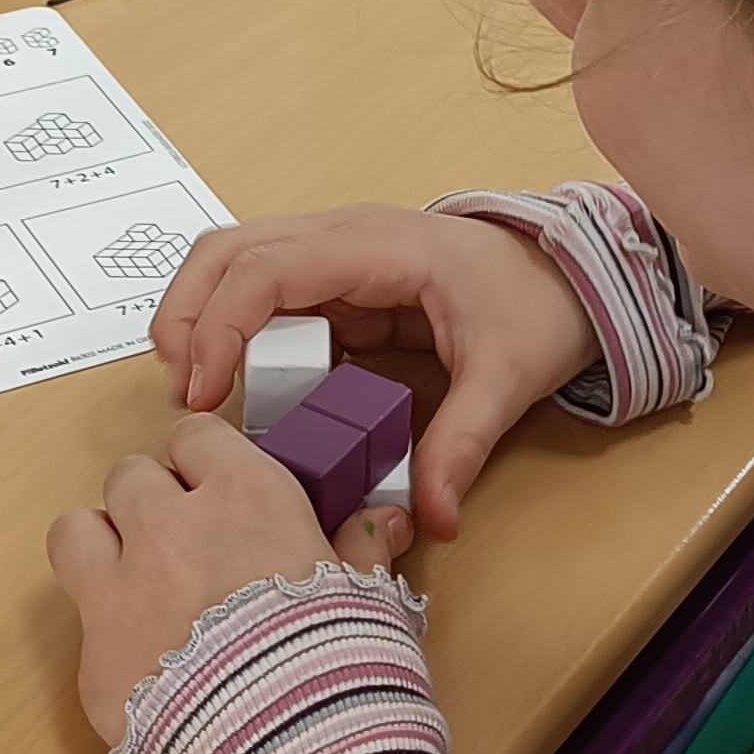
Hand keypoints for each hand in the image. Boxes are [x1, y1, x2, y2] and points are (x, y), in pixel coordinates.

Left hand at [51, 414, 410, 738]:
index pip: (199, 438)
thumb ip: (362, 554)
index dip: (206, 463)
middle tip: (183, 544)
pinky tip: (141, 665)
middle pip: (132, 476)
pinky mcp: (92, 657)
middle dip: (151, 503)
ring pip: (77, 529)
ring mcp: (122, 588)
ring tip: (136, 586)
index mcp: (247, 498)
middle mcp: (173, 528)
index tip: (218, 490)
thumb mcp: (368, 602)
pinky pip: (78, 618)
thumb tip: (380, 525)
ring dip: (101, 547)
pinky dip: (101, 631)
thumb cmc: (336, 672)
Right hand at [150, 204, 596, 538]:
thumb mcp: (506, 380)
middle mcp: (343, 235)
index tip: (202, 391)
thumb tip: (430, 517)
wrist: (569, 274)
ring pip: (233, 260)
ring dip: (200, 315)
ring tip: (196, 388)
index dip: (220, 325)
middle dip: (187, 315)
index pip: (267, 267)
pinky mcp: (333, 277)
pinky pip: (261, 287)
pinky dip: (230, 324)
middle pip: (227, 250)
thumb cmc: (537, 306)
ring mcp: (334, 250)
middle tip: (183, 393)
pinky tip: (234, 379)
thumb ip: (460, 447)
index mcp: (379, 248)